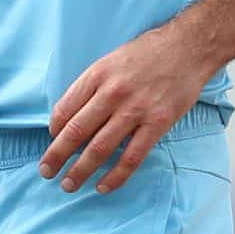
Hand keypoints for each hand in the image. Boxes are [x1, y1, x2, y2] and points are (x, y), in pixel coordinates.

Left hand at [41, 22, 217, 193]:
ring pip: (100, 148)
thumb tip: (70, 116)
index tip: (52, 141)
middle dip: (56, 156)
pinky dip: (115, 175)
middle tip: (45, 172)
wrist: (189, 47)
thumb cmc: (147, 54)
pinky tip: (103, 186)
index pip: (64, 109)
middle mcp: (111, 94)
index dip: (53, 130)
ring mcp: (135, 110)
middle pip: (76, 132)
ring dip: (80, 170)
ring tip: (68, 185)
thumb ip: (91, 87)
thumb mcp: (110, 61)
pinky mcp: (158, 123)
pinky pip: (132, 157)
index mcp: (96, 76)